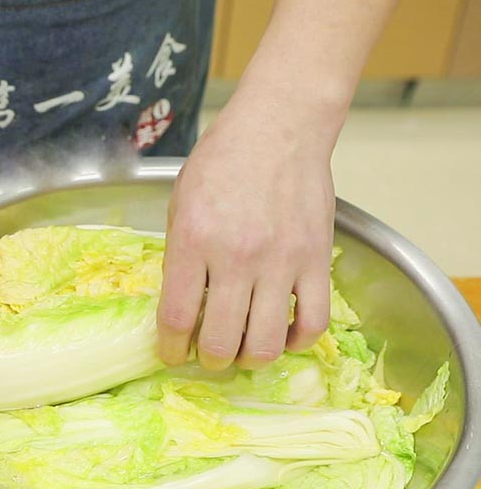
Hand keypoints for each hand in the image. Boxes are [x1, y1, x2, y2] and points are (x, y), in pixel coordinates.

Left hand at [157, 84, 337, 370]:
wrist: (279, 128)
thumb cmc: (222, 161)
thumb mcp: (179, 203)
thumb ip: (178, 256)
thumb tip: (179, 307)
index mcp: (193, 241)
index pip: (177, 318)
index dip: (171, 348)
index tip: (171, 353)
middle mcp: (237, 257)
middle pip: (222, 342)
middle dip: (209, 360)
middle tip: (208, 355)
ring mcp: (281, 262)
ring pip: (267, 343)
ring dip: (250, 359)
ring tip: (243, 350)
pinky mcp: (317, 261)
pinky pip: (313, 323)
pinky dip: (297, 341)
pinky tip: (283, 335)